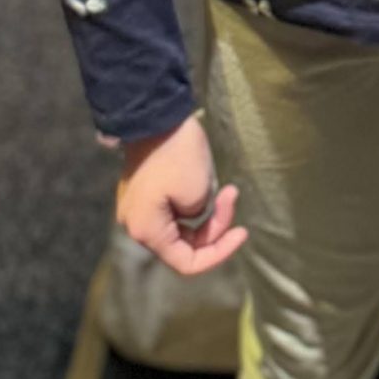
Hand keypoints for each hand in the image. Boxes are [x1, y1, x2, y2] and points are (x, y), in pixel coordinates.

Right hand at [117, 114, 248, 275]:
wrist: (155, 115)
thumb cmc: (177, 155)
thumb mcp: (198, 193)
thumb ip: (199, 219)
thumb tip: (193, 217)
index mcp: (147, 231)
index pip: (186, 263)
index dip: (218, 254)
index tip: (242, 232)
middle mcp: (136, 225)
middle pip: (184, 245)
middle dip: (214, 226)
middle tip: (231, 195)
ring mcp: (138, 209)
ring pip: (180, 228)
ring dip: (206, 213)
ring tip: (226, 189)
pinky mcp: (144, 193)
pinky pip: (172, 212)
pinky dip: (193, 204)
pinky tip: (207, 184)